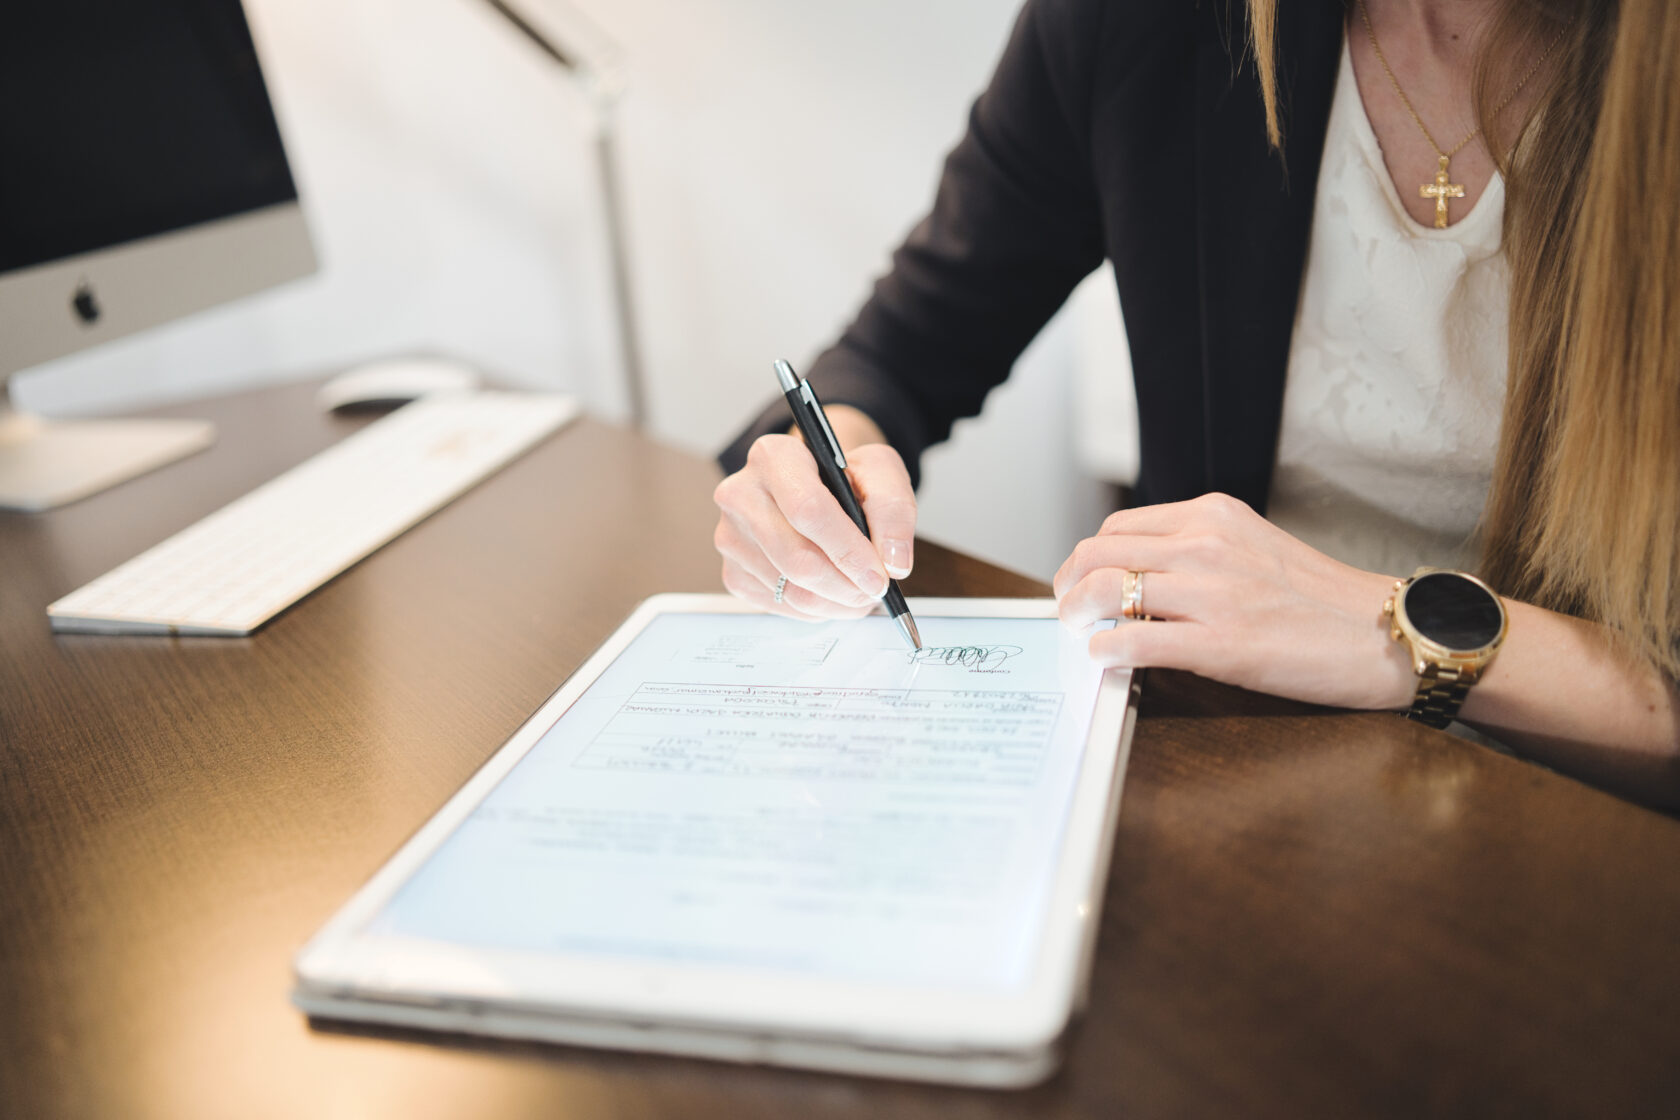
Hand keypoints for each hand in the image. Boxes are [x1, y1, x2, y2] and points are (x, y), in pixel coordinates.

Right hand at [713, 406, 916, 619]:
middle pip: (797, 558)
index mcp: (774, 456)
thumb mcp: (880, 472)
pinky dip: (815, 609)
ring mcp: (731, 536)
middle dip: (846, 585)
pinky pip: (779, 606)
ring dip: (835, 602)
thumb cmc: (844, 477)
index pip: (807, 510)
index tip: (879, 576)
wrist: (816, 487)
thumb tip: (894, 562)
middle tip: (875, 591)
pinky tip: (831, 592)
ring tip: (859, 591)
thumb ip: (894, 510)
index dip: (848, 550)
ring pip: (790, 590)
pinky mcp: (733, 572)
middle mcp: (741, 494)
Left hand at [1052, 493, 1416, 709]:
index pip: (1118, 527)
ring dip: (1077, 616)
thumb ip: (1199, 550)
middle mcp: (1207, 544)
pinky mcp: (1222, 643)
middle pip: (1098, 554)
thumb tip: (1137, 574)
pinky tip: (1106, 658)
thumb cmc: (1324, 601)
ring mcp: (1213, 593)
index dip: (1086, 558)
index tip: (1078, 581)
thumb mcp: (1255, 547)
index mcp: (1213, 515)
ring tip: (1080, 634)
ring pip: (1106, 591)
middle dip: (1068, 585)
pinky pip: (1135, 640)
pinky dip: (1107, 650)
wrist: (1387, 635)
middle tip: (1065, 611)